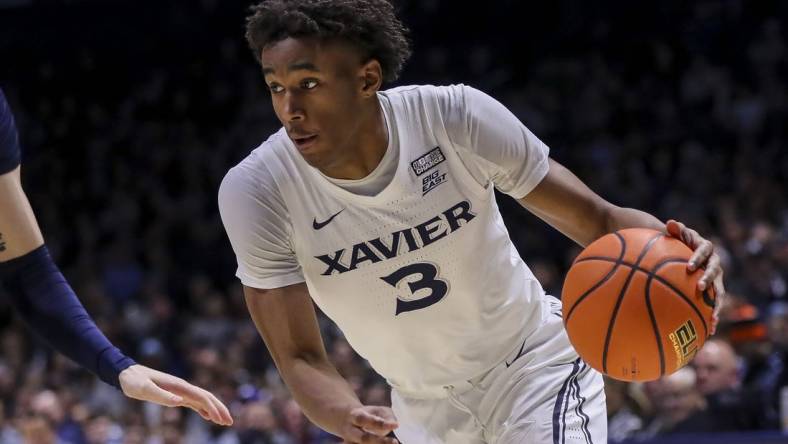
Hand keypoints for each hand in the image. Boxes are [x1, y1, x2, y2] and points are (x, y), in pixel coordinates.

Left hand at [118, 364, 232, 425]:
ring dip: (214, 409)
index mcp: (179, 386)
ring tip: (223, 421)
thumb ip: (162, 396)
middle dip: (219, 409)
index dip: (213, 408)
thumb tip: (180, 402)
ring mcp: (180, 390)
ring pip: (203, 399)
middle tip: (229, 422)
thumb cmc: (134, 382)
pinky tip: (207, 416)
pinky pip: (193, 402)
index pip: (201, 397)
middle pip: (207, 397)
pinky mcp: (175, 394)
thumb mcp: (144, 390)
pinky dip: (203, 409)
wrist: (127, 374)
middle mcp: (183, 387)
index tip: (221, 420)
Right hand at [340, 406, 399, 443]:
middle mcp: (350, 431)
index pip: (365, 420)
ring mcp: (350, 443)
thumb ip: (386, 416)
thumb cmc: (368, 415)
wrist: (348, 421)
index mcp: (355, 416)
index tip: (396, 425)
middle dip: (379, 441)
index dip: (380, 423)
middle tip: (395, 442)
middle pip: (363, 438)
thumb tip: (393, 424)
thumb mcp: (377, 410)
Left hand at [666, 220, 725, 333]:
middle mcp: (714, 263)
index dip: (698, 258)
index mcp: (705, 248)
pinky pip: (714, 304)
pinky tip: (708, 331)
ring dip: (717, 304)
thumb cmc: (677, 242)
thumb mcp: (675, 235)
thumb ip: (675, 231)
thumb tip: (670, 222)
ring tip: (712, 317)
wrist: (686, 251)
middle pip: (715, 271)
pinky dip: (712, 316)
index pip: (704, 250)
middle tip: (700, 287)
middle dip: (709, 279)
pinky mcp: (713, 290)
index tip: (689, 267)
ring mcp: (716, 278)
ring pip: (719, 291)